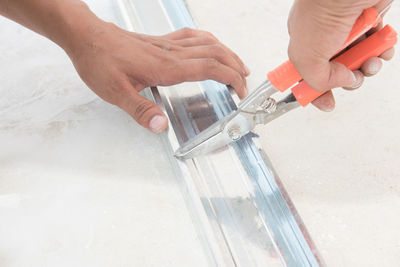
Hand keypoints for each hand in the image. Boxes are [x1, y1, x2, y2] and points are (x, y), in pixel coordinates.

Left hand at [0, 0, 248, 133]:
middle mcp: (172, 53)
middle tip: (244, 84)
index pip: (209, 68)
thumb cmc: (100, 62)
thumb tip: (161, 126)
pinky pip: (192, 36)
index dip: (230, 77)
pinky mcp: (161, 40)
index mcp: (167, 67)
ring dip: (227, 53)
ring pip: (207, 43)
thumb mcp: (116, 93)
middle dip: (235, 68)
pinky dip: (209, 41)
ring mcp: (168, 44)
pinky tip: (211, 46)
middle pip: (215, 54)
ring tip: (238, 65)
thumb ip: (141, 110)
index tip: (241, 90)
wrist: (87, 37)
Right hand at [288, 0, 394, 110]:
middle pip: (337, 71)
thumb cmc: (323, 8)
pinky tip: (383, 47)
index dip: (317, 91)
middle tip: (354, 77)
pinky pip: (377, 44)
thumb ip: (317, 79)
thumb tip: (342, 82)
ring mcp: (348, 29)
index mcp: (304, 44)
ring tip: (372, 61)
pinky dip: (382, 50)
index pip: (307, 75)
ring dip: (368, 66)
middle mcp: (325, 38)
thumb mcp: (307, 55)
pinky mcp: (370, 20)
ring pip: (360, 59)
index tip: (326, 102)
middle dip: (348, 80)